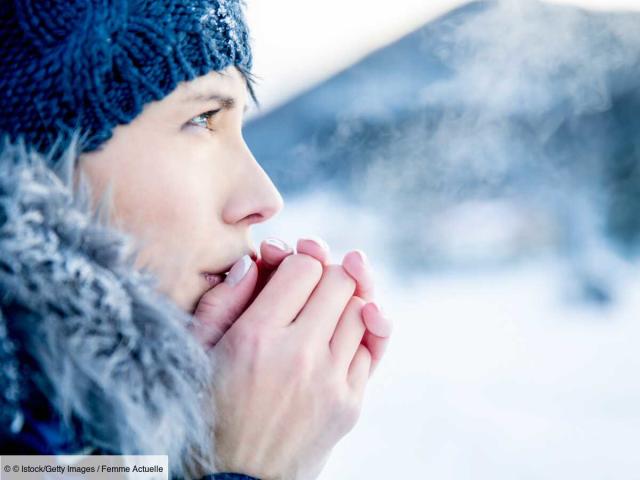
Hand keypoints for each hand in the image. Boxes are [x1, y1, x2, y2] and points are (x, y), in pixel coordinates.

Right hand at [210, 252, 370, 479]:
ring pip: (363, 310)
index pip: (305, 267)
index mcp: (255, 338)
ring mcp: (331, 383)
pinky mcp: (349, 405)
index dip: (298, 260)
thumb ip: (222, 300)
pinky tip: (343, 332)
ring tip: (326, 307)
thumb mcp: (197, 352)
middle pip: (341, 281)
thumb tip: (256, 261)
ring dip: (347, 300)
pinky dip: (361, 332)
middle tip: (312, 281)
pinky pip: (372, 347)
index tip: (287, 271)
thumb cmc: (208, 410)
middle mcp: (299, 356)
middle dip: (327, 272)